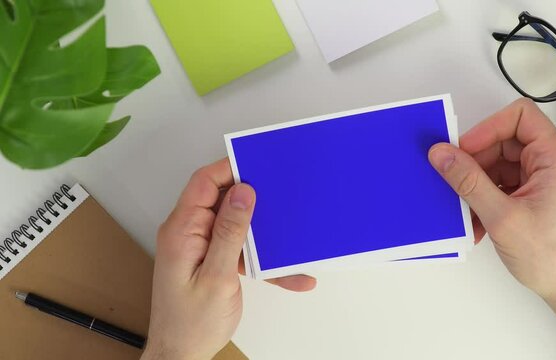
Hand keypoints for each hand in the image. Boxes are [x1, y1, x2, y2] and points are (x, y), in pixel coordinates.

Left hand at [142, 159, 315, 359]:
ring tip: (288, 234)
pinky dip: (261, 257)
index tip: (259, 164)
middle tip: (280, 194)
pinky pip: (239, 248)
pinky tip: (287, 272)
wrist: (181, 354)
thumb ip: (230, 232)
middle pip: (221, 199)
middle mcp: (188, 233)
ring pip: (234, 223)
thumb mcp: (217, 276)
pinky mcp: (211, 260)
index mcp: (182, 230)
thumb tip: (243, 193)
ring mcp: (200, 246)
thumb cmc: (190, 323)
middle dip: (252, 196)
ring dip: (261, 231)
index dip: (231, 169)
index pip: (204, 183)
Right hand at [428, 98, 555, 302]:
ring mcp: (550, 178)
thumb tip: (443, 155)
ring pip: (502, 165)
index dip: (486, 129)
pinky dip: (488, 197)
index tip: (462, 150)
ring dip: (479, 185)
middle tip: (454, 182)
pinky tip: (476, 220)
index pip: (519, 117)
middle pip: (506, 142)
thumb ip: (468, 181)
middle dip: (477, 163)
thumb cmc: (554, 258)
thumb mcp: (501, 216)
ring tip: (465, 209)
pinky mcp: (541, 193)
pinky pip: (507, 183)